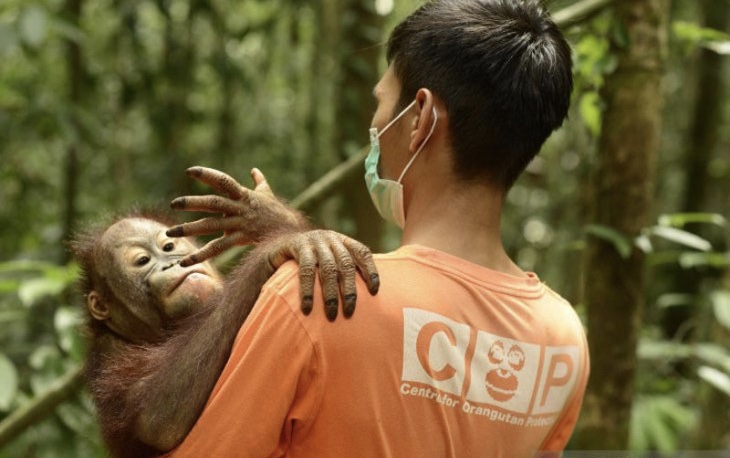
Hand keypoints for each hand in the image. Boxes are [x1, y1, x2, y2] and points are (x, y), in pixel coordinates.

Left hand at [167, 166, 306, 265]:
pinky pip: (218, 247)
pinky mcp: (242, 239)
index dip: (207, 175)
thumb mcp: (268, 194)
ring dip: (189, 229)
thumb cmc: (278, 212)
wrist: (292, 231)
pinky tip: (185, 262)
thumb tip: (255, 170)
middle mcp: (240, 208)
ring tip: (169, 232)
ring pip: (211, 225)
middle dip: (192, 202)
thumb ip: (259, 182)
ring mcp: (240, 223)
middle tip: (173, 204)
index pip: (223, 181)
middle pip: (213, 203)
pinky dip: (200, 255)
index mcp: (243, 195)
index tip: (189, 172)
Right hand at [265, 230, 379, 320]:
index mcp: (342, 241)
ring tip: (332, 314)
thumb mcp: (328, 259)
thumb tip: (367, 297)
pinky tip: (308, 306)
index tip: (375, 291)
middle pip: (346, 264)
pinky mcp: (298, 245)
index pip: (362, 253)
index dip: (371, 271)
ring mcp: (315, 241)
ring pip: (328, 269)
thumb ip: (343, 269)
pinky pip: (306, 270)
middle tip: (350, 312)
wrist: (278, 245)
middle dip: (350, 290)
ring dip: (331, 294)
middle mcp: (331, 238)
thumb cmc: (309, 260)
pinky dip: (308, 290)